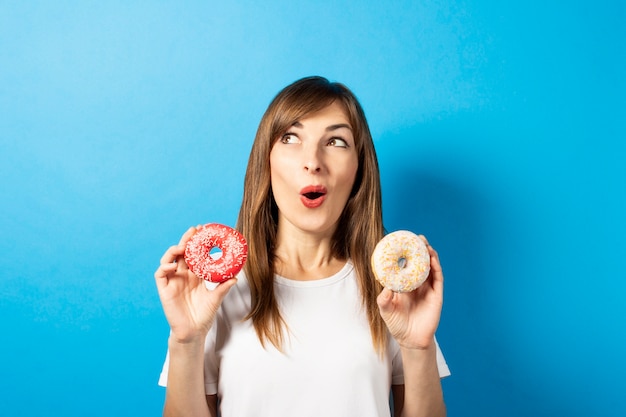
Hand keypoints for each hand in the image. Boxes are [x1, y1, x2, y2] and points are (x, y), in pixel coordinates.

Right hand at [154, 227, 236, 342]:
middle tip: (194, 230)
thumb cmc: (204, 315)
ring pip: (169, 260)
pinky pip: (160, 274)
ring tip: (183, 246)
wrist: (194, 333)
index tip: (205, 230)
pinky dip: (165, 267)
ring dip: (174, 250)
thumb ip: (223, 287)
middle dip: (187, 240)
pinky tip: (173, 265)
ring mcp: (173, 281)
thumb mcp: (216, 299)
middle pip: (182, 253)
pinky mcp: (164, 290)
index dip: (198, 242)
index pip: (195, 254)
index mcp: (195, 275)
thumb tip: (235, 277)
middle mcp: (183, 275)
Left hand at [377, 235, 443, 349]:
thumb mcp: (385, 310)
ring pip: (431, 268)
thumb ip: (384, 300)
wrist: (411, 340)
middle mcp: (417, 285)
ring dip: (430, 256)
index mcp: (405, 285)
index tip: (403, 242)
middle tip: (418, 237)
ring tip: (426, 245)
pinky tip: (433, 260)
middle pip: (420, 263)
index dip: (406, 254)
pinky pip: (438, 279)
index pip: (406, 266)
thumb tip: (386, 288)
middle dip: (420, 250)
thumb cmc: (397, 324)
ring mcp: (428, 289)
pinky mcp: (436, 296)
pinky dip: (436, 268)